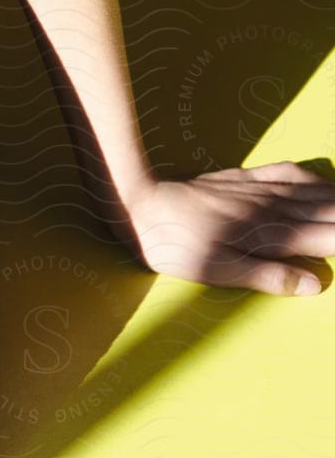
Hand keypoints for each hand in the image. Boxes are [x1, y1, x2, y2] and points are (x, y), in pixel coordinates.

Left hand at [111, 161, 334, 294]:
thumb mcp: (219, 271)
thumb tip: (315, 284)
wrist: (141, 204)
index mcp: (272, 235)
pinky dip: (311, 177)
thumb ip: (267, 277)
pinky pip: (287, 173)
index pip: (330, 238)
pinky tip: (320, 180)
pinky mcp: (241, 179)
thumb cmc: (176, 246)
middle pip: (330, 212)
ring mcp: (259, 190)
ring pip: (315, 192)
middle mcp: (273, 209)